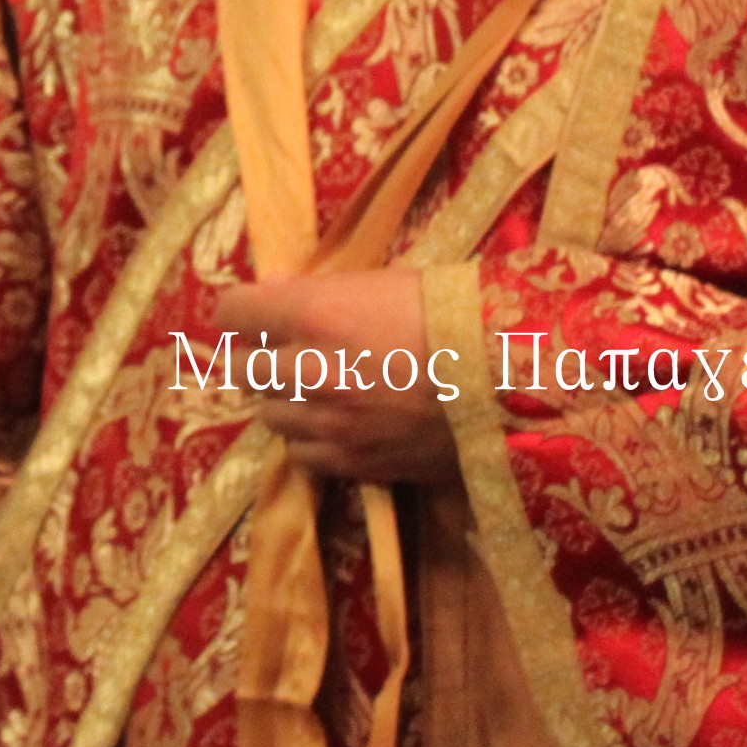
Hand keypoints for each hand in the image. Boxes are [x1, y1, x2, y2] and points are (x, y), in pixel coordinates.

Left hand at [217, 267, 459, 486]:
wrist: (514, 379)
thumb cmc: (453, 313)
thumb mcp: (385, 283)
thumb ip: (323, 292)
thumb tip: (273, 293)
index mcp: (316, 313)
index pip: (233, 312)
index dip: (238, 311)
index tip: (249, 313)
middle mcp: (308, 370)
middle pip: (242, 368)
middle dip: (256, 356)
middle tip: (281, 350)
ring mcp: (327, 423)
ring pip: (268, 413)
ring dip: (284, 398)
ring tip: (318, 387)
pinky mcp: (350, 463)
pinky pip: (300, 453)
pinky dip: (309, 438)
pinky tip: (337, 423)